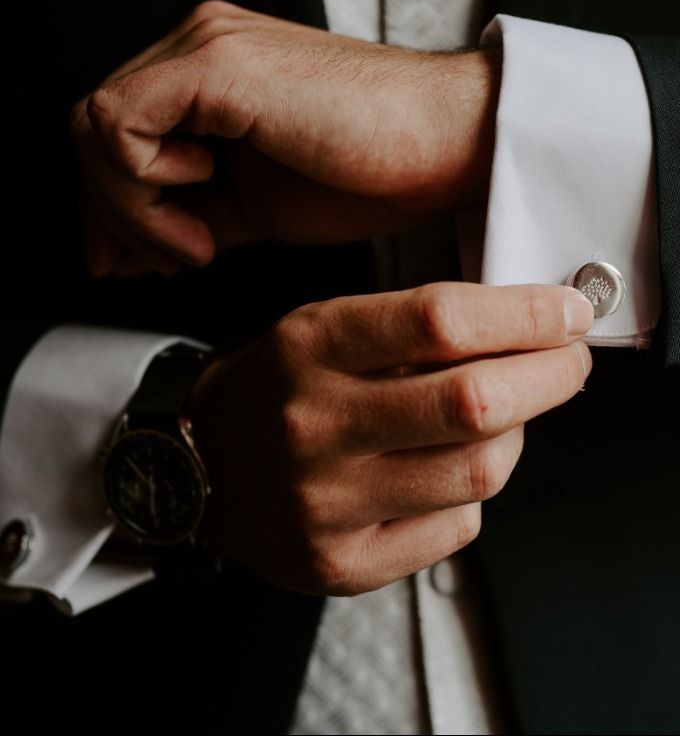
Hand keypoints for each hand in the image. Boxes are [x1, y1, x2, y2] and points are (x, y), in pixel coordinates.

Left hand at [71, 0, 499, 275]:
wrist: (443, 148)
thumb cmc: (371, 173)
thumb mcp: (257, 207)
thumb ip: (191, 217)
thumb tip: (131, 249)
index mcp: (211, 74)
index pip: (116, 132)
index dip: (109, 204)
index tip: (133, 259)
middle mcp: (201, 46)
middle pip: (94, 130)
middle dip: (110, 213)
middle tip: (160, 260)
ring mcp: (208, 46)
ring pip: (96, 127)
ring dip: (132, 205)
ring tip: (195, 242)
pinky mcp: (219, 64)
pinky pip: (121, 126)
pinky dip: (145, 185)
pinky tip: (206, 202)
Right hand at [189, 282, 592, 594]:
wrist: (204, 466)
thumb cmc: (282, 387)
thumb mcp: (326, 327)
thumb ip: (417, 325)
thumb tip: (531, 325)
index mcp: (310, 346)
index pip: (438, 320)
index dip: (524, 314)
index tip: (567, 311)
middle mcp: (313, 424)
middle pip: (473, 403)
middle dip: (550, 376)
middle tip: (569, 361)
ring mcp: (326, 503)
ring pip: (478, 472)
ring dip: (515, 436)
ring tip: (502, 416)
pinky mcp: (342, 563)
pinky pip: (456, 526)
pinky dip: (473, 491)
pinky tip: (448, 469)